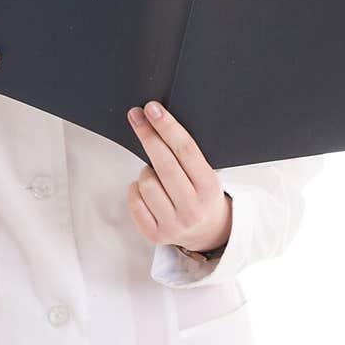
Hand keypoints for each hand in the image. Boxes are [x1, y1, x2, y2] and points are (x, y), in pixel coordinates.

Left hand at [125, 100, 231, 252]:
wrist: (208, 232)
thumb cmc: (202, 194)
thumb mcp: (207, 174)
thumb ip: (187, 155)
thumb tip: (158, 120)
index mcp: (210, 188)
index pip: (186, 151)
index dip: (167, 127)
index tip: (152, 109)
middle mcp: (193, 208)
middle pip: (164, 164)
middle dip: (148, 135)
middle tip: (136, 116)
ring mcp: (174, 224)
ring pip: (146, 183)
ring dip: (146, 171)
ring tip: (156, 175)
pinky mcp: (156, 235)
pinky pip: (134, 201)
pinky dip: (136, 190)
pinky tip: (147, 190)